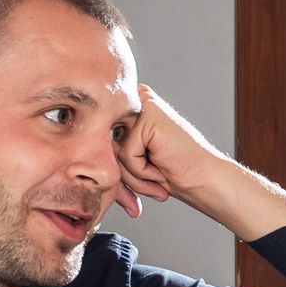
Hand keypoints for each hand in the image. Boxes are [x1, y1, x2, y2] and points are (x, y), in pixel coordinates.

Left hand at [116, 87, 285, 242]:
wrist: (204, 180)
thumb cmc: (174, 173)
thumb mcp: (134, 161)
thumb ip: (110, 151)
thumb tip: (82, 157)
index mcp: (133, 109)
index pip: (102, 139)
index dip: (117, 168)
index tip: (139, 183)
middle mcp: (137, 102)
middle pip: (106, 145)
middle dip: (125, 174)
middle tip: (153, 182)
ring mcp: (143, 106)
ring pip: (114, 150)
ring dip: (134, 174)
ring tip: (158, 175)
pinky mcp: (148, 117)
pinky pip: (127, 153)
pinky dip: (142, 170)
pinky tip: (161, 167)